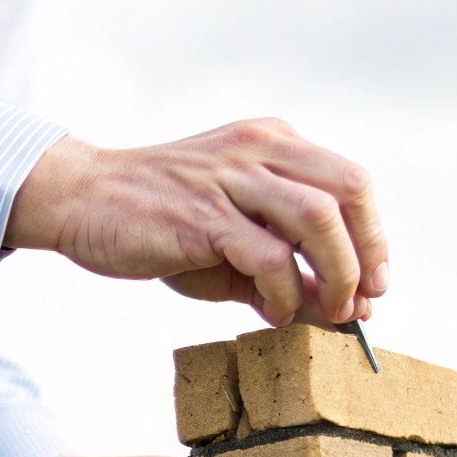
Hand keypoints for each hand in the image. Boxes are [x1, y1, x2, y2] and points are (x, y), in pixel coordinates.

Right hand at [6, 123, 387, 326]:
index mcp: (270, 143)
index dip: (373, 236)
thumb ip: (278, 264)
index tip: (374, 284)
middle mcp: (257, 150)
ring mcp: (230, 179)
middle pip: (348, 191)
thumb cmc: (156, 220)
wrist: (82, 200)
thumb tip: (328, 307)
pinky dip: (284, 291)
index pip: (349, 182)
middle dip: (366, 254)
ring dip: (335, 273)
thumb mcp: (227, 237)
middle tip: (360, 303)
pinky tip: (274, 313)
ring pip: (317, 218)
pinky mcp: (202, 216)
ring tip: (327, 312)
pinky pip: (267, 255)